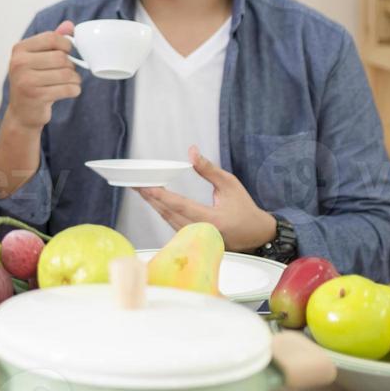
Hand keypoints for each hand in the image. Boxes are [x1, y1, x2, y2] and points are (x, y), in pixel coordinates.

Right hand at [3, 21, 80, 130]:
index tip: (67, 53)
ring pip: (67, 73)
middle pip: (61, 57)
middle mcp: (19, 63)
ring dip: (75, 79)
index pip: (51, 38)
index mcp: (19, 49)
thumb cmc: (32, 82)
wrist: (22, 112)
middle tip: (68, 72)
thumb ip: (52, 40)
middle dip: (71, 65)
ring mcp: (26, 80)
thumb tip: (69, 25)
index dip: (66, 45)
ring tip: (70, 82)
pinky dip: (74, 90)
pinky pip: (67, 89)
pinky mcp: (36, 96)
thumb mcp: (37, 58)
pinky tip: (69, 91)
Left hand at [135, 147, 277, 251]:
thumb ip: (209, 169)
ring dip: (152, 204)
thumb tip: (191, 151)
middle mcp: (202, 231)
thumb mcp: (230, 184)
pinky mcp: (192, 239)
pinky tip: (152, 200)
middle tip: (133, 182)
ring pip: (168, 219)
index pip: (182, 206)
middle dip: (150, 197)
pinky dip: (161, 210)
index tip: (146, 187)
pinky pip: (171, 223)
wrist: (256, 235)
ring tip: (138, 188)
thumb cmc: (244, 208)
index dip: (162, 197)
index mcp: (214, 219)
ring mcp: (196, 238)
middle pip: (169, 213)